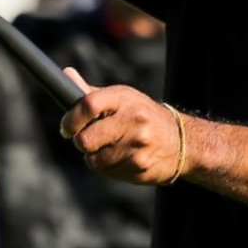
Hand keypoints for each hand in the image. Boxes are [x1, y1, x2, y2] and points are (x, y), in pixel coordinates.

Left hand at [58, 67, 183, 184]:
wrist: (181, 141)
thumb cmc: (142, 116)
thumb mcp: (122, 99)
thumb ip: (91, 93)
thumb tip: (66, 74)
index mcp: (125, 99)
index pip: (89, 104)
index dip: (71, 119)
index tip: (66, 127)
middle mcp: (133, 120)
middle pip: (86, 140)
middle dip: (82, 143)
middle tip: (89, 139)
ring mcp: (138, 145)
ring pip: (94, 160)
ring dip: (96, 157)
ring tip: (112, 148)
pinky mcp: (140, 166)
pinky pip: (108, 173)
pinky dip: (109, 168)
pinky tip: (123, 158)